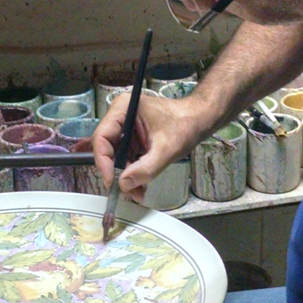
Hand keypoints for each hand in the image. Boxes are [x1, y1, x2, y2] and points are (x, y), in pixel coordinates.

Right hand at [93, 94, 207, 202]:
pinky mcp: (134, 137)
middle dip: (116, 172)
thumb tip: (124, 184)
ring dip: (125, 176)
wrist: (200, 120)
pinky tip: (140, 187)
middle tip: (125, 192)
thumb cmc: (186, 125)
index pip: (102, 137)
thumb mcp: (166, 149)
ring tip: (136, 193)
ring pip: (117, 156)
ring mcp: (126, 127)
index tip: (112, 182)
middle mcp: (120, 116)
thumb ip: (145, 168)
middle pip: (107, 148)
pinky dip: (132, 172)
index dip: (103, 162)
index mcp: (123, 108)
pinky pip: (127, 157)